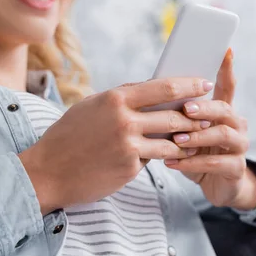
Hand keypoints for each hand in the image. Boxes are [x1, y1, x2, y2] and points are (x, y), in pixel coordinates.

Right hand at [19, 77, 213, 213]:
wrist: (47, 171)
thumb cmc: (68, 136)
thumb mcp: (91, 107)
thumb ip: (120, 98)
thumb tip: (149, 89)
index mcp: (115, 99)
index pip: (163, 87)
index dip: (189, 84)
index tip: (204, 83)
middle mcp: (124, 120)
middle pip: (173, 114)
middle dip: (195, 115)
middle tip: (208, 115)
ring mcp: (128, 146)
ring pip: (170, 141)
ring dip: (186, 141)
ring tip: (196, 140)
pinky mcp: (129, 168)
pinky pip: (154, 159)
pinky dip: (163, 157)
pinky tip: (172, 157)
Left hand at [164, 49, 255, 209]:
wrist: (217, 186)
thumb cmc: (197, 153)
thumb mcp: (188, 132)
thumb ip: (178, 114)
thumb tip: (151, 94)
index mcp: (224, 111)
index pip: (227, 85)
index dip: (227, 68)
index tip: (225, 49)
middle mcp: (236, 125)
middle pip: (224, 108)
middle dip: (204, 107)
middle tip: (185, 109)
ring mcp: (239, 146)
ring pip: (223, 134)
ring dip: (196, 136)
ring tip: (175, 140)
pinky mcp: (236, 169)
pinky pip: (216, 163)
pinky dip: (192, 163)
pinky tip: (172, 163)